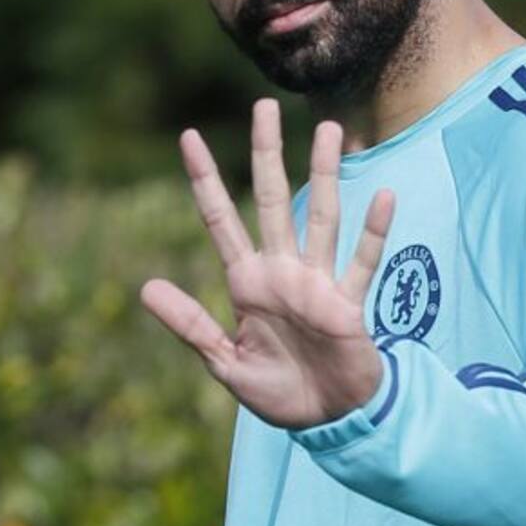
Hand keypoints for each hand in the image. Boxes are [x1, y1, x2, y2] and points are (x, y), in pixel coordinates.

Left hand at [140, 99, 395, 429]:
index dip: (204, 179)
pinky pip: (362, 262)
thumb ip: (190, 324)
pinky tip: (381, 196)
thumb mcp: (224, 362)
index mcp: (247, 281)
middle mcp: (282, 270)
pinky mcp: (348, 304)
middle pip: (273, 199)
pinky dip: (372, 232)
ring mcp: (318, 282)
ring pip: (322, 217)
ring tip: (329, 130)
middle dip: (267, 154)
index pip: (220, 219)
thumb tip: (144, 287)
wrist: (329, 419)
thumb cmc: (277, 391)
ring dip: (326, 175)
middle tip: (264, 106)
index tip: (188, 137)